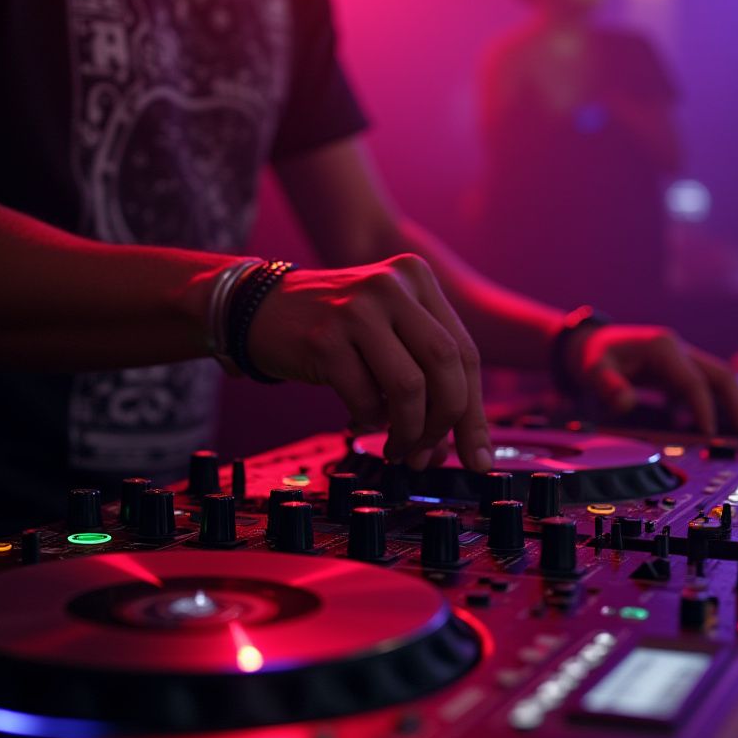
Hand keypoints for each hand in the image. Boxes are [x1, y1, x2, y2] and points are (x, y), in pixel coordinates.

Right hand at [246, 253, 491, 471]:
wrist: (259, 309)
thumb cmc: (334, 329)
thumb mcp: (388, 334)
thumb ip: (425, 379)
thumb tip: (451, 449)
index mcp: (417, 279)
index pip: (465, 353)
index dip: (475, 413)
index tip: (478, 457)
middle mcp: (392, 286)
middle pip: (447, 366)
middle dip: (445, 422)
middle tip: (429, 454)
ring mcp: (358, 309)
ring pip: (410, 387)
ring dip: (408, 431)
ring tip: (396, 447)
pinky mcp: (325, 338)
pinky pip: (365, 398)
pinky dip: (368, 421)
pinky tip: (358, 420)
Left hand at [567, 325, 737, 435]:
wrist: (586, 345)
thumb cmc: (592, 355)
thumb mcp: (593, 370)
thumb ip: (608, 387)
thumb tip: (626, 403)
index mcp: (663, 348)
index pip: (693, 381)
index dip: (703, 408)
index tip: (708, 432)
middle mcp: (677, 351)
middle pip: (720, 374)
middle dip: (737, 402)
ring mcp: (678, 361)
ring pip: (714, 380)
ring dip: (726, 404)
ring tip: (735, 432)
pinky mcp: (674, 372)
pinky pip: (697, 389)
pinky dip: (703, 407)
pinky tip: (694, 427)